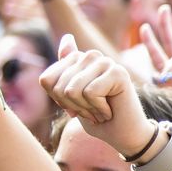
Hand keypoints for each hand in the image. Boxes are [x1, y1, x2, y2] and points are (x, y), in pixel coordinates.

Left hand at [40, 37, 153, 154]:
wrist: (124, 135)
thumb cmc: (98, 118)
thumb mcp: (72, 97)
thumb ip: (64, 70)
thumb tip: (67, 36)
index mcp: (78, 58)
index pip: (47, 80)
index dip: (58, 101)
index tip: (77, 106)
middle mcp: (92, 56)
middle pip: (59, 86)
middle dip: (73, 107)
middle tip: (92, 111)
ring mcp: (106, 62)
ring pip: (72, 90)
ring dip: (86, 109)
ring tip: (101, 111)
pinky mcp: (118, 72)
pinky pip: (90, 93)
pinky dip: (99, 109)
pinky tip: (110, 110)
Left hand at [141, 10, 171, 122]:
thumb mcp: (167, 101)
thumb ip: (161, 87)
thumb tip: (157, 75)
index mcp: (171, 76)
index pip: (160, 53)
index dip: (152, 40)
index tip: (144, 26)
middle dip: (167, 26)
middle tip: (163, 9)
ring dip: (170, 64)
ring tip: (163, 79)